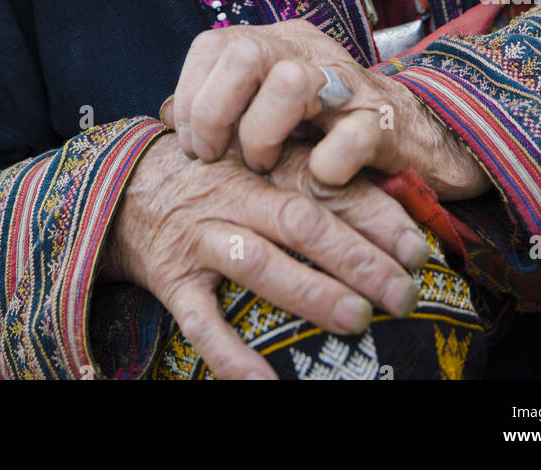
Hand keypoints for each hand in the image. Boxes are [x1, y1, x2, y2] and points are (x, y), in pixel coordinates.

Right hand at [101, 131, 431, 380]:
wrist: (123, 185)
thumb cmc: (209, 173)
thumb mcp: (255, 155)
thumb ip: (306, 169)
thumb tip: (389, 197)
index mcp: (260, 164)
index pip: (326, 185)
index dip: (375, 215)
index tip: (417, 246)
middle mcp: (233, 196)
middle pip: (301, 222)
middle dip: (358, 259)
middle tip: (403, 293)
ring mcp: (201, 239)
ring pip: (259, 264)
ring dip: (310, 293)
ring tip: (357, 320)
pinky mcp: (172, 280)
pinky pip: (202, 323)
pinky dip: (234, 356)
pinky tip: (268, 384)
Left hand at [161, 20, 490, 200]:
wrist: (428, 142)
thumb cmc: (337, 132)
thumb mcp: (277, 109)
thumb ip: (231, 104)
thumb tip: (167, 117)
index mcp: (280, 42)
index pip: (213, 43)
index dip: (190, 96)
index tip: (194, 144)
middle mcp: (313, 51)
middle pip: (244, 51)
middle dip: (217, 112)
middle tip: (222, 156)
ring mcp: (353, 84)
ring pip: (291, 82)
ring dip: (265, 135)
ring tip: (268, 166)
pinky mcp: (389, 125)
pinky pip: (350, 138)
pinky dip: (326, 166)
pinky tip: (320, 179)